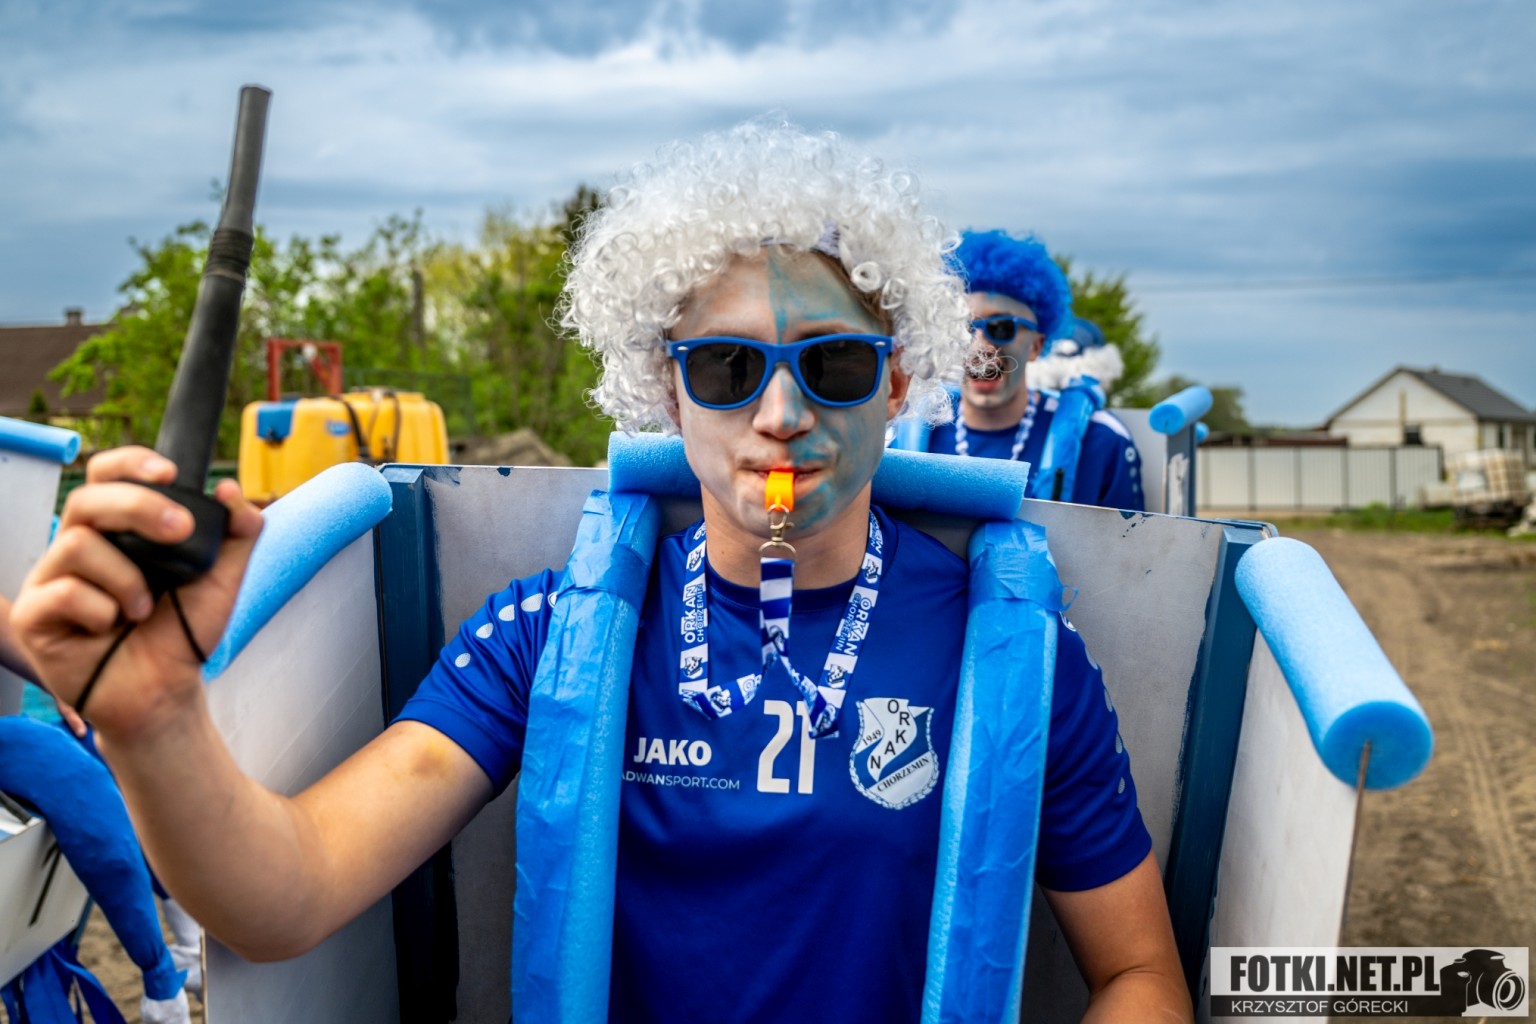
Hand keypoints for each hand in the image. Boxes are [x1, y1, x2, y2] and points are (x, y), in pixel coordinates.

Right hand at [12, 447, 262, 739]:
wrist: (166, 690)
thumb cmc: (182, 632)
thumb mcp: (222, 579)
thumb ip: (236, 533)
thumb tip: (229, 490)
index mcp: (116, 530)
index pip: (106, 475)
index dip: (130, 463)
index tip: (169, 472)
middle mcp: (77, 547)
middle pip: (88, 499)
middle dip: (139, 507)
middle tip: (181, 530)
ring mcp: (51, 579)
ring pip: (77, 544)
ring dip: (126, 577)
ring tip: (144, 608)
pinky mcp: (34, 616)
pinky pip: (62, 591)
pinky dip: (100, 610)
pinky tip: (110, 629)